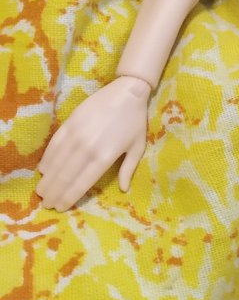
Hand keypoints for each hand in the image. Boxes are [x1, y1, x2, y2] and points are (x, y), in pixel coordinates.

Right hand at [36, 76, 150, 210]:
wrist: (127, 92)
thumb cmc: (135, 121)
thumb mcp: (137, 147)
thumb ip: (128, 169)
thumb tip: (123, 189)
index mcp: (105, 157)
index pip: (81, 183)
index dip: (69, 197)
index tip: (61, 207)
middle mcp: (87, 148)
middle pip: (65, 176)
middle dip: (54, 193)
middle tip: (46, 204)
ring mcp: (76, 135)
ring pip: (56, 163)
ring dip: (47, 179)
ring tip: (41, 192)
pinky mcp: (69, 123)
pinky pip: (54, 145)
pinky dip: (47, 159)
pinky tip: (43, 170)